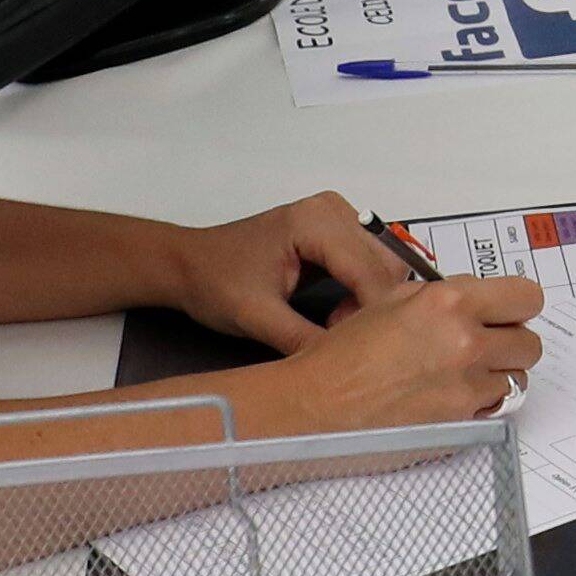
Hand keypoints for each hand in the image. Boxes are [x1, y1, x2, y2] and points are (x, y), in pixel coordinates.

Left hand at [165, 191, 403, 355]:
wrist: (189, 264)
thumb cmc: (215, 281)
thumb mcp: (257, 317)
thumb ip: (305, 340)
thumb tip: (346, 364)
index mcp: (315, 222)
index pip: (371, 271)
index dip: (374, 314)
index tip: (362, 350)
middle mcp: (333, 211)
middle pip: (386, 265)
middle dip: (373, 308)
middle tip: (339, 338)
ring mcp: (337, 217)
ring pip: (384, 266)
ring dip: (368, 302)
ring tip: (333, 327)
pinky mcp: (337, 231)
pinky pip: (369, 264)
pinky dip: (362, 293)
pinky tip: (336, 315)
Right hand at [258, 266, 541, 434]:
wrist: (317, 404)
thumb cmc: (343, 354)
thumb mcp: (392, 300)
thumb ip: (443, 296)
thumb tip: (475, 299)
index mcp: (449, 303)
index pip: (527, 297)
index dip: (517, 306)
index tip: (507, 312)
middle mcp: (465, 343)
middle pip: (530, 343)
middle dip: (510, 343)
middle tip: (483, 345)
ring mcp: (466, 387)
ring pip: (517, 379)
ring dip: (496, 376)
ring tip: (461, 374)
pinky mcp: (461, 422)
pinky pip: (494, 408)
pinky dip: (480, 403)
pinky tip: (449, 396)